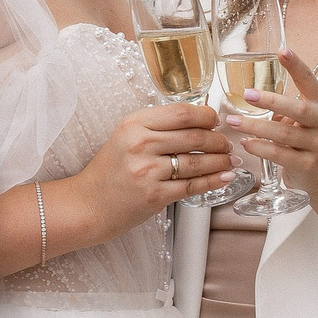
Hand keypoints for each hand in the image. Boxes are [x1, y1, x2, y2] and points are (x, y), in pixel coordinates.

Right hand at [78, 103, 235, 234]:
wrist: (87, 205)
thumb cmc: (109, 171)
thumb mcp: (126, 136)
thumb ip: (157, 127)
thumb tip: (198, 120)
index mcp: (134, 124)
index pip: (182, 113)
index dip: (206, 116)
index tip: (216, 120)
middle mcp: (141, 144)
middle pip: (195, 136)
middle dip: (218, 140)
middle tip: (227, 143)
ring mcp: (148, 171)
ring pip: (197, 161)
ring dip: (221, 161)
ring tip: (230, 160)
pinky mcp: (155, 195)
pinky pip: (193, 186)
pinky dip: (214, 181)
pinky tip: (225, 177)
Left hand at [225, 49, 317, 203]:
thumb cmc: (310, 142)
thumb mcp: (305, 119)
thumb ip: (285, 107)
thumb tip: (252, 97)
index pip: (309, 80)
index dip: (297, 65)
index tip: (283, 51)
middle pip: (297, 109)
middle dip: (271, 101)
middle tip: (248, 94)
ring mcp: (317, 145)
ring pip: (284, 135)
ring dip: (256, 127)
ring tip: (234, 122)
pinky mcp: (308, 165)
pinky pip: (281, 155)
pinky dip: (261, 148)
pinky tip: (247, 143)